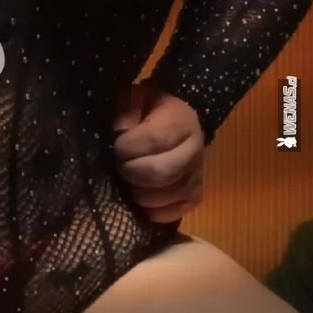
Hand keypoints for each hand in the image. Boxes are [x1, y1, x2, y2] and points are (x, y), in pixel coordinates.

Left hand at [113, 83, 204, 223]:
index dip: (128, 147)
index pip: (155, 140)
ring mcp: (197, 175)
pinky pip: (173, 213)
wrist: (173, 123)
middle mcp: (195, 149)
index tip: (115, 147)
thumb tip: (120, 132)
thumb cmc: (146, 111)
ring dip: (138, 193)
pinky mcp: (194, 196)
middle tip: (119, 167)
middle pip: (162, 172)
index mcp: (181, 121)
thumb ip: (124, 110)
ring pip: (166, 195)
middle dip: (131, 172)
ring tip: (127, 182)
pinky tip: (139, 199)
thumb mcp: (133, 99)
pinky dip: (151, 210)